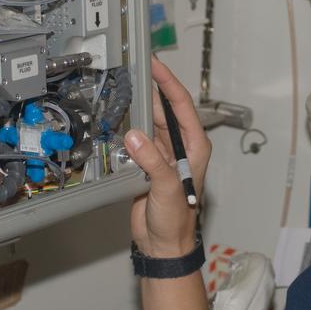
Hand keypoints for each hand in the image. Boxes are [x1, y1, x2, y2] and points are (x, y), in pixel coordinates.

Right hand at [124, 58, 210, 256]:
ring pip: (149, 122)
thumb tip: (135, 136)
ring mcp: (163, 154)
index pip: (182, 106)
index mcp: (194, 146)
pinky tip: (115, 118)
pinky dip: (126, 128)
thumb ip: (152, 161)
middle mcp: (180, 146)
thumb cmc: (176, 220)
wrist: (162, 244)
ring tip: (122, 87)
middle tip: (134, 69)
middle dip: (151, 89)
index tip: (155, 65)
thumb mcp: (167, 188)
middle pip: (164, 109)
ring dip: (137, 108)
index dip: (168, 83)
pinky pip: (136, 138)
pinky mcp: (146, 164)